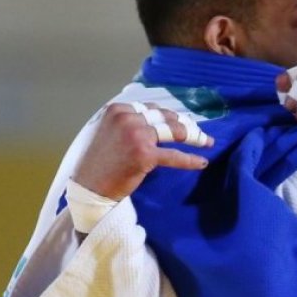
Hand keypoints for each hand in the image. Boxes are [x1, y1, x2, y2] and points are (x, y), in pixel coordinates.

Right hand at [70, 101, 211, 200]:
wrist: (90, 188)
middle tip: (199, 132)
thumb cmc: (98, 164)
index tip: (180, 123)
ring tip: (206, 142)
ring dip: (193, 136)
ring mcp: (137, 135)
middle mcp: (128, 118)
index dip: (169, 116)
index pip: (152, 108)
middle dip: (185, 124)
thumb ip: (127, 123)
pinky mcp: (145, 155)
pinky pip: (174, 155)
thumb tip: (156, 120)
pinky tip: (201, 162)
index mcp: (118, 110)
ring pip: (173, 131)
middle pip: (165, 116)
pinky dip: (190, 159)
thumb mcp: (108, 132)